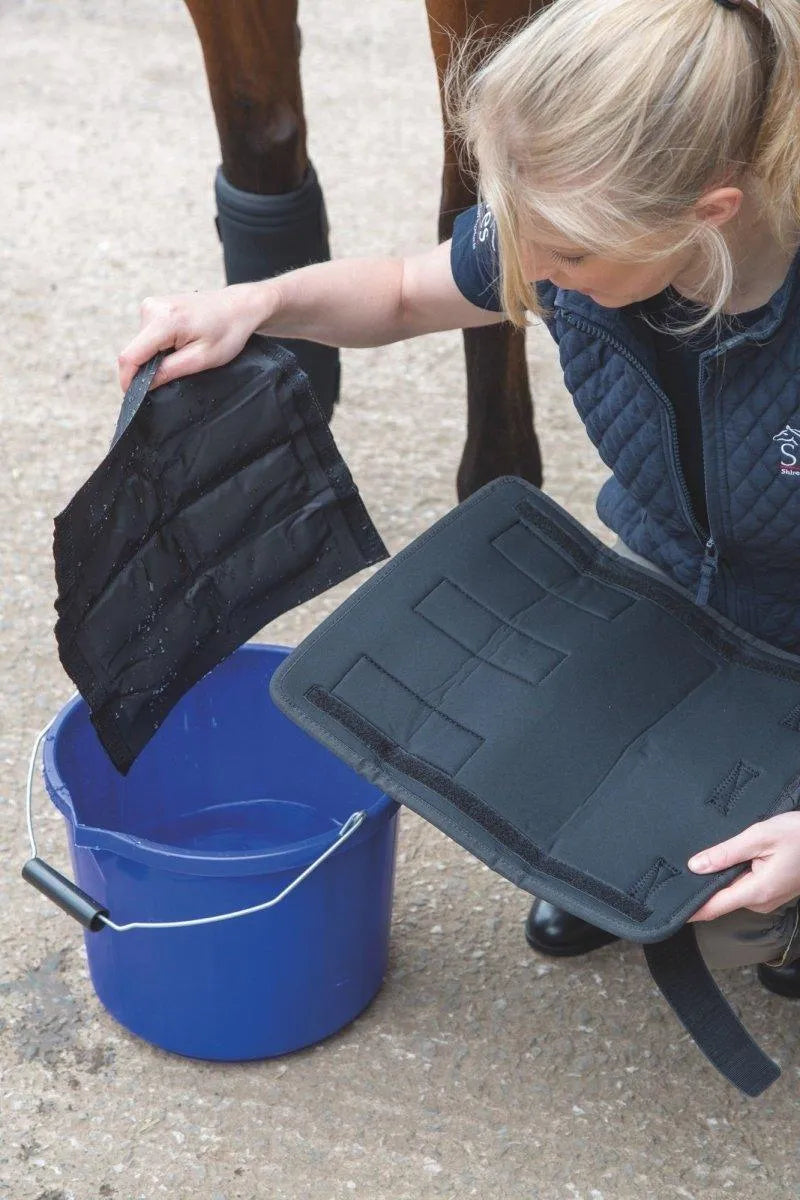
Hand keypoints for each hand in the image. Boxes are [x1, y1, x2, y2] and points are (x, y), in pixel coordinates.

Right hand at [117, 282, 273, 391]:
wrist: (238, 307)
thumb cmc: (227, 332)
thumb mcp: (201, 358)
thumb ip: (170, 371)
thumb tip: (144, 384)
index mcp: (163, 321)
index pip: (130, 356)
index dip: (128, 380)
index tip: (134, 396)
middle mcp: (151, 308)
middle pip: (135, 351)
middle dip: (148, 368)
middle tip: (176, 372)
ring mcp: (152, 305)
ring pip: (141, 344)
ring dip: (156, 357)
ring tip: (184, 353)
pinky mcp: (154, 306)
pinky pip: (148, 335)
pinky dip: (160, 346)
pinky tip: (181, 344)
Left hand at [687, 811, 799, 921]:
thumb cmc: (798, 834)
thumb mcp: (759, 836)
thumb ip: (726, 853)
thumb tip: (695, 866)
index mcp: (756, 891)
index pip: (714, 907)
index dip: (691, 909)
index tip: (669, 908)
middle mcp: (761, 901)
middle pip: (721, 899)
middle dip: (702, 887)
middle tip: (678, 869)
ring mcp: (768, 898)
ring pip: (733, 891)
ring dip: (719, 879)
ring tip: (700, 861)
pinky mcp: (772, 890)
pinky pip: (745, 887)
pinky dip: (733, 876)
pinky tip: (726, 861)